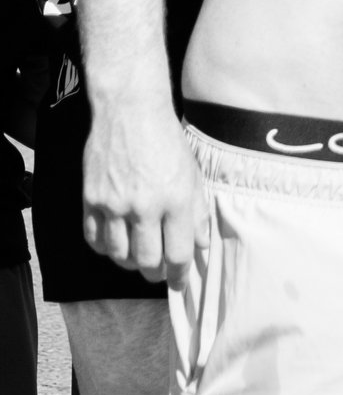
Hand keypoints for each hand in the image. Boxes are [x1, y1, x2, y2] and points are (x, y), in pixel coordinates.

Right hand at [82, 100, 210, 287]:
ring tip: (139, 257)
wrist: (130, 112)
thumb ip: (198, 212)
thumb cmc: (167, 141)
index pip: (177, 254)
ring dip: (130, 263)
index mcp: (175, 200)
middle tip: (159, 271)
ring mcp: (113, 204)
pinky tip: (117, 242)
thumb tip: (200, 246)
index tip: (179, 282)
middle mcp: (144, 206)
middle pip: (146, 261)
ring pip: (118, 255)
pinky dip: (106, 248)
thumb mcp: (194, 174)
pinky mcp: (91, 199)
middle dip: (155, 273)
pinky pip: (94, 239)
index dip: (179, 275)